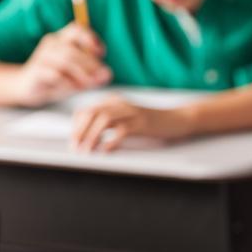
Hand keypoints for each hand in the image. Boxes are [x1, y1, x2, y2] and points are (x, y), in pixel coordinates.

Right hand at [14, 23, 111, 106]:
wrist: (27, 87)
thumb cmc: (56, 79)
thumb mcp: (77, 75)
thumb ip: (92, 74)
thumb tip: (107, 74)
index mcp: (62, 39)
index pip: (77, 29)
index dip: (91, 38)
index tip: (102, 53)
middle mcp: (51, 44)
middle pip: (74, 49)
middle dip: (91, 64)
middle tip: (102, 77)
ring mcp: (42, 57)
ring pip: (65, 59)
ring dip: (82, 73)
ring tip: (90, 84)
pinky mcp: (36, 71)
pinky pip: (54, 74)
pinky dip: (67, 82)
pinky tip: (73, 89)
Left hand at [71, 97, 193, 151]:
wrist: (178, 119)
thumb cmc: (152, 123)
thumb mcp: (128, 118)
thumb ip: (111, 122)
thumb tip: (89, 138)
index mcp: (114, 101)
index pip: (86, 111)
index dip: (76, 127)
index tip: (73, 142)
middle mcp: (120, 103)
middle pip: (91, 114)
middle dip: (79, 132)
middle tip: (75, 148)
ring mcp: (132, 112)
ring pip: (103, 120)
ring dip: (91, 136)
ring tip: (87, 151)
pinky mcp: (142, 122)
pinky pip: (122, 130)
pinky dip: (111, 141)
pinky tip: (106, 150)